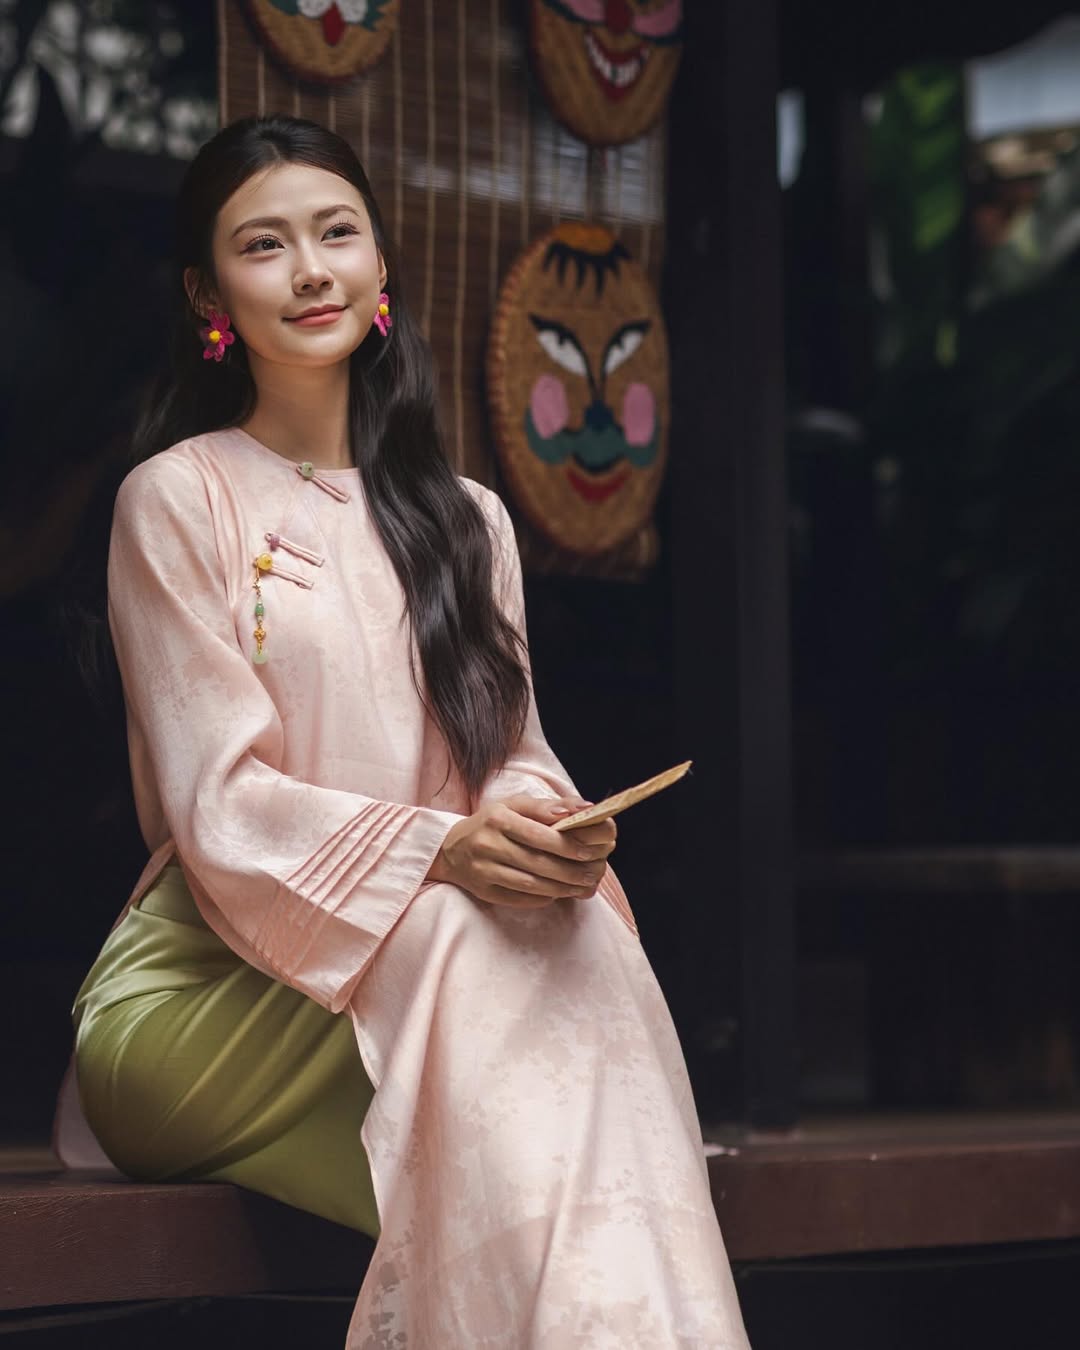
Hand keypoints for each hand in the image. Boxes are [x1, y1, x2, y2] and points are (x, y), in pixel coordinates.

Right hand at [426, 794, 616, 908]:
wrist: (451, 848)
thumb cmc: (491, 822)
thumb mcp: (514, 805)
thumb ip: (548, 806)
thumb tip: (585, 808)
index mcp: (498, 819)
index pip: (539, 835)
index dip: (567, 845)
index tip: (591, 851)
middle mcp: (488, 844)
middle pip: (537, 862)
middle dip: (569, 870)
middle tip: (591, 874)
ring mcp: (483, 870)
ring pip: (529, 884)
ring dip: (560, 888)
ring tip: (579, 886)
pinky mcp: (483, 891)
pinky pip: (518, 899)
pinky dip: (541, 898)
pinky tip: (557, 894)